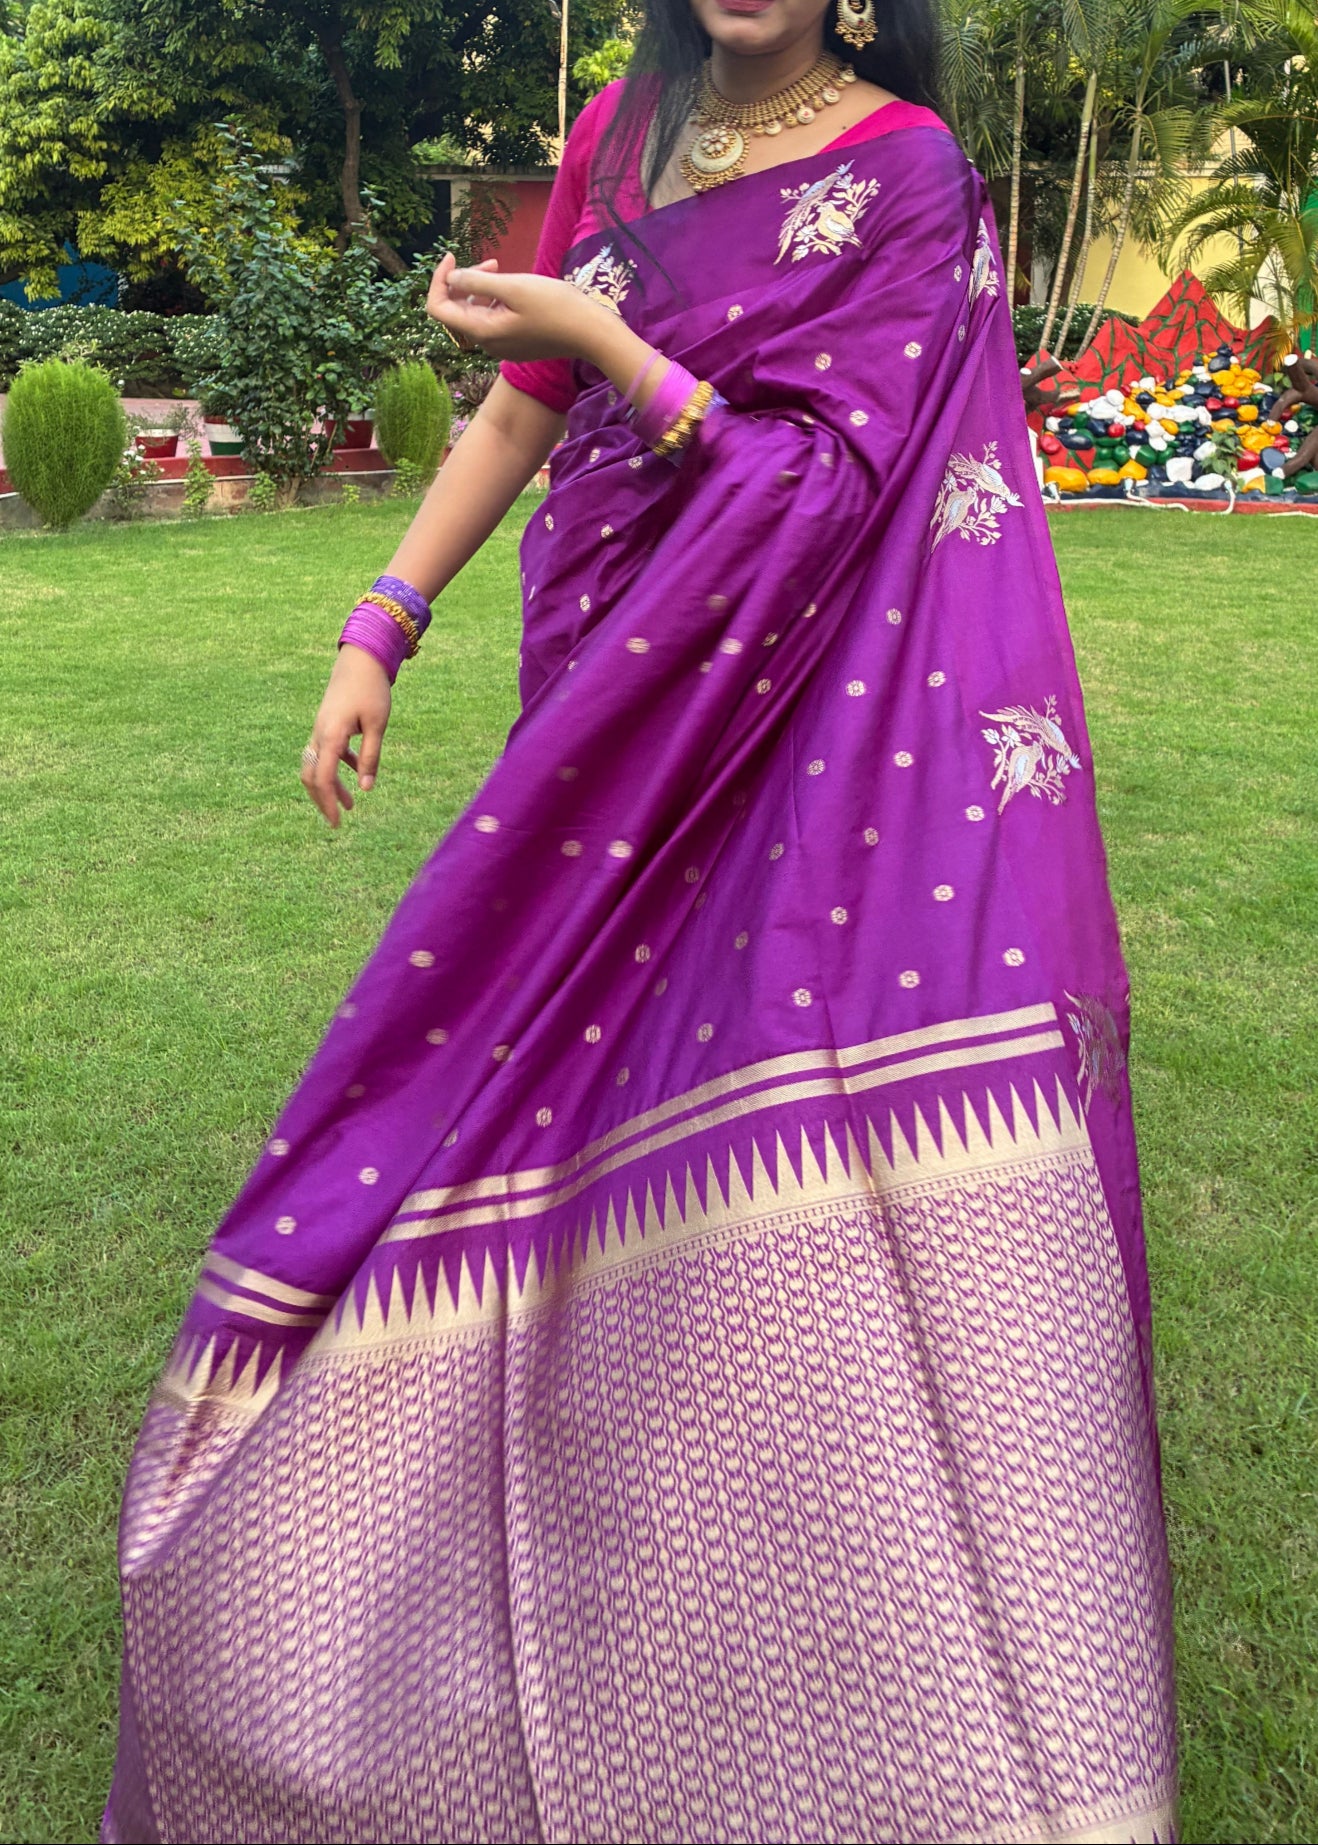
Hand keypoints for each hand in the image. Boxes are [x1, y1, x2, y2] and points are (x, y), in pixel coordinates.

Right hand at [301, 645, 391, 828]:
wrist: (361, 659)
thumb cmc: (371, 690)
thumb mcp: (377, 725)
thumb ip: (371, 757)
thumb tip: (367, 789)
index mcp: (330, 735)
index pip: (322, 778)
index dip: (328, 802)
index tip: (337, 822)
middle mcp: (319, 734)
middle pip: (311, 776)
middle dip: (322, 800)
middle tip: (336, 821)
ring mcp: (320, 729)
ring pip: (316, 765)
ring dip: (331, 786)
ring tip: (351, 805)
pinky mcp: (326, 724)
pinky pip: (326, 753)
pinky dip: (338, 767)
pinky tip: (358, 772)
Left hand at [425, 251, 614, 364]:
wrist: (590, 333)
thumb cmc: (556, 307)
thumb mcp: (514, 286)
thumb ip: (477, 281)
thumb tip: (451, 277)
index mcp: (483, 331)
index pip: (439, 309)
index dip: (439, 280)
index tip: (452, 257)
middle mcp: (488, 343)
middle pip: (458, 310)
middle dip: (465, 281)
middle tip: (491, 261)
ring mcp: (502, 346)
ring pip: (476, 313)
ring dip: (482, 289)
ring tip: (503, 270)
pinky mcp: (515, 344)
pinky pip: (493, 320)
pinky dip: (495, 301)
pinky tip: (515, 289)